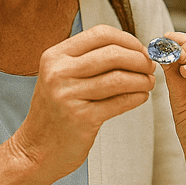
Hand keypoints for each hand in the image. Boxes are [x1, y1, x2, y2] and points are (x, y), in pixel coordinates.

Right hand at [13, 25, 156, 182]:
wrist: (35, 150)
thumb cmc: (55, 111)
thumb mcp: (60, 76)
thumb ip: (88, 59)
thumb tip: (132, 47)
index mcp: (55, 56)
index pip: (101, 34)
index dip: (128, 40)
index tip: (141, 50)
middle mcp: (59, 72)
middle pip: (113, 54)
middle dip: (139, 59)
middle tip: (150, 67)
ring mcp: (68, 95)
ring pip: (119, 78)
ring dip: (142, 80)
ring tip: (148, 83)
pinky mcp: (81, 118)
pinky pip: (120, 101)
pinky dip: (137, 97)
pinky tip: (141, 97)